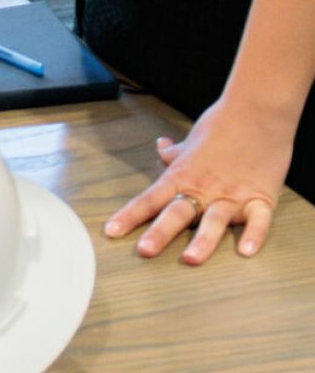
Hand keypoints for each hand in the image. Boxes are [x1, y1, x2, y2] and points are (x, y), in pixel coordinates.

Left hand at [104, 98, 290, 263]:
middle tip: (144, 251)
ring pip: (214, 221)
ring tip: (190, 259)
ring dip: (202, 241)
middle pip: (177, 213)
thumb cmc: (221, 125)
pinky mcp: (261, 197)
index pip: (150, 199)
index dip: (130, 216)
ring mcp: (232, 194)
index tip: (112, 232)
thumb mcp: (192, 140)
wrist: (256, 113)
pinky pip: (258, 220)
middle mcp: (203, 188)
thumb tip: (161, 147)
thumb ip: (176, 154)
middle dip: (160, 233)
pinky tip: (246, 251)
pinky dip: (254, 235)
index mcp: (182, 176)